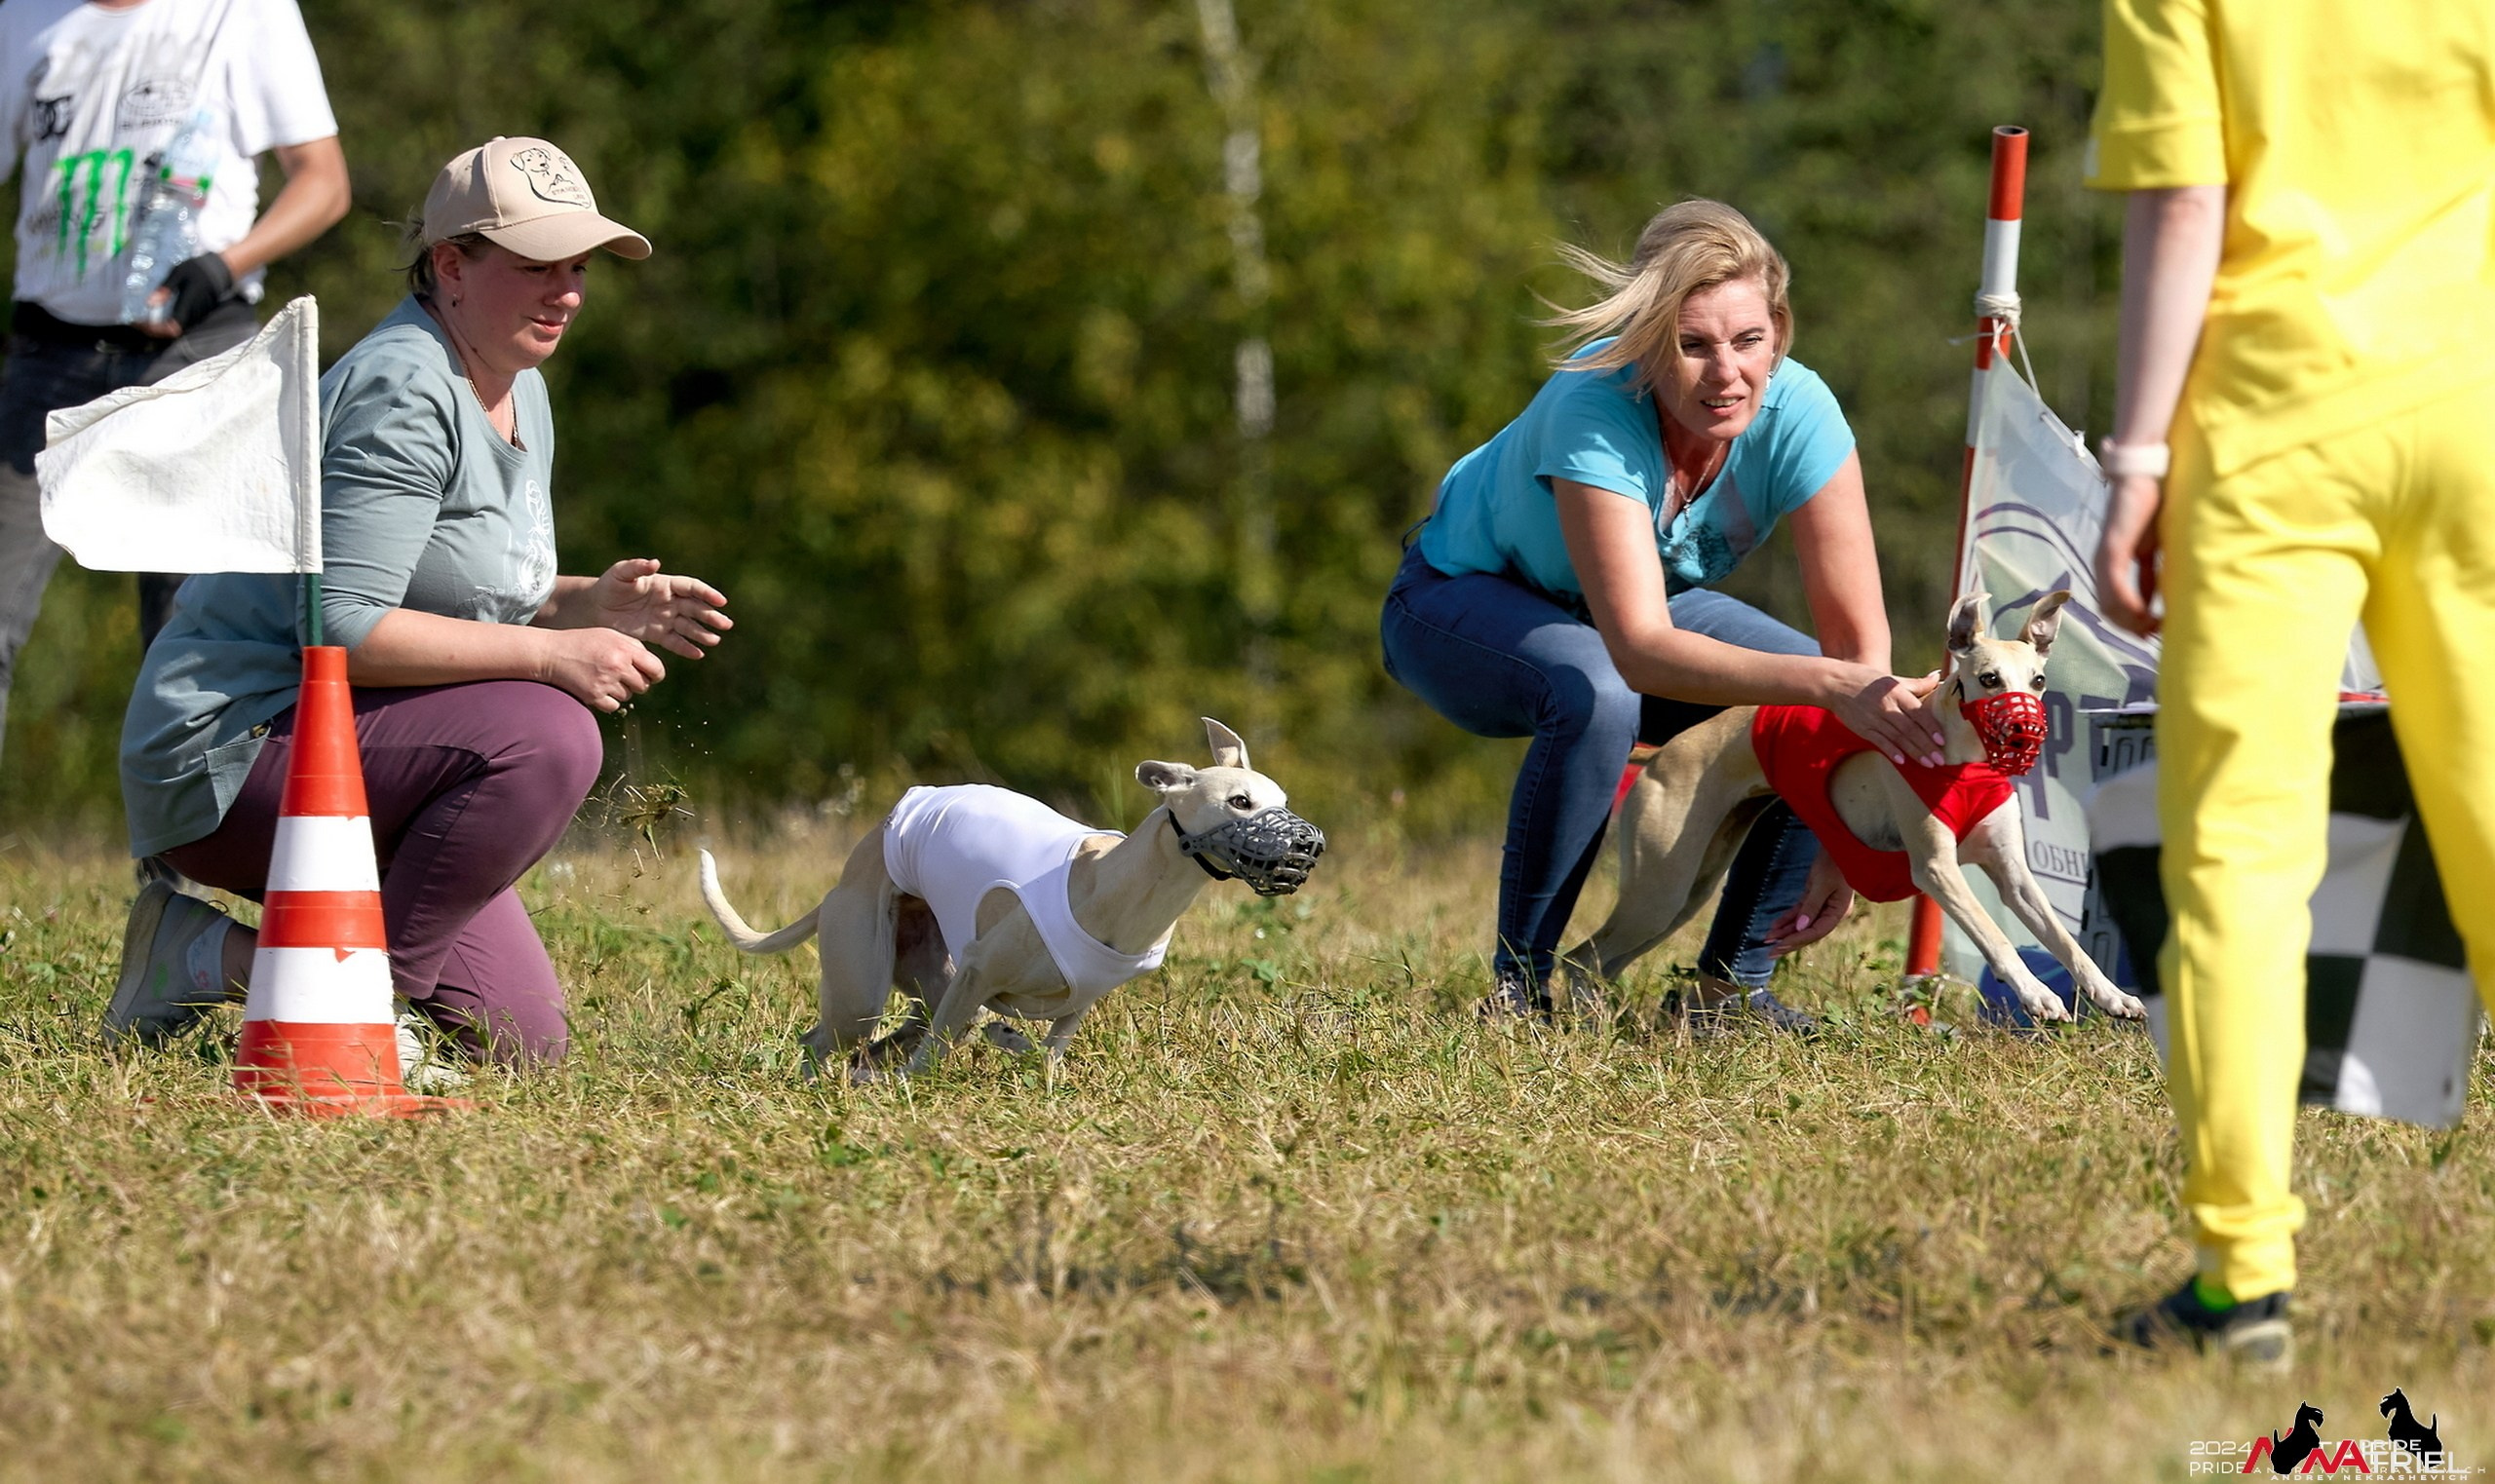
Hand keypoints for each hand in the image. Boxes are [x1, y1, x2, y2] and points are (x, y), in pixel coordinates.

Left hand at [138, 253, 235, 337]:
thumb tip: (149, 303)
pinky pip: (180, 323)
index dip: (156, 330)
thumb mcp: (177, 274)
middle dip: (153, 330)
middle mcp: (194, 314)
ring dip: (159, 327)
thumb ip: (165, 290)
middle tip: (137, 323)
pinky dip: (166, 323)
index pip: (172, 328)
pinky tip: (156, 318)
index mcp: (188, 304)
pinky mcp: (197, 314)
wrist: (219, 270)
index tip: (141, 324)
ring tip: (143, 321)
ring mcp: (197, 315)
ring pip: (176, 328)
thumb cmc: (197, 269)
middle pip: (172, 331)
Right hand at [543, 628, 664, 712]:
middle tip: (620, 675)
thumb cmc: (582, 643)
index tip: (651, 676)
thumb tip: (652, 666)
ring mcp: (606, 682)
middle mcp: (618, 666)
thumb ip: (633, 647)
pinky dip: (608, 701)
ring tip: (603, 678)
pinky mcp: (594, 696)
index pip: (656, 668)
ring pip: (628, 696)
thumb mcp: (610, 635)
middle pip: (643, 686)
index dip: (656, 674)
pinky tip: (597, 688)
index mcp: (624, 649)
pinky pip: (614, 706)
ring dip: (619, 691)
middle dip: (636, 683)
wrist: (551, 653)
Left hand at [586, 558, 731, 658]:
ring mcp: (665, 619)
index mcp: (666, 584)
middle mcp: (671, 602)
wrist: (597, 607)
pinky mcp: (657, 634)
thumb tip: (655, 563)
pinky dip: (686, 648)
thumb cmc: (611, 585)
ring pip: (689, 627)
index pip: (692, 588)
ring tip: (715, 640)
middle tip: (726, 624)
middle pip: (696, 609)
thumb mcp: (621, 573)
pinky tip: (698, 654)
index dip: (707, 593)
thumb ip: (637, 567)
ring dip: (703, 633)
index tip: (721, 601)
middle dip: (711, 616)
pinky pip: (675, 642)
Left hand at [1763, 849, 1854, 956]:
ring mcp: (1822, 906)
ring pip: (1802, 923)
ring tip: (1767, 940)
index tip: (1781, 945)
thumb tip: (1800, 927)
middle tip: (1770, 953)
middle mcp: (1831, 912)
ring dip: (1785, 932)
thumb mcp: (1822, 884)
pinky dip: (1786, 919)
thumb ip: (1811, 906)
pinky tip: (1774, 927)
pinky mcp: (1814, 897)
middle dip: (1789, 942)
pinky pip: (1799, 912)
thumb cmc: (1834, 863)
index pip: (1817, 931)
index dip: (1799, 939)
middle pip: (1808, 932)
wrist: (1838, 846)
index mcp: (1839, 912)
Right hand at [1831, 666, 1946, 767]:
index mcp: (1896, 693)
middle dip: (1926, 745)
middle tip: (1940, 759)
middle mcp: (1886, 706)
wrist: (1834, 684)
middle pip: (1910, 729)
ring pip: (1897, 738)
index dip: (1931, 727)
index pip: (1918, 712)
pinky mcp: (1862, 728)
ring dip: (1914, 752)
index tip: (1942, 740)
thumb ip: (1916, 683)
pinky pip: (1879, 742)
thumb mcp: (1892, 679)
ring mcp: (1873, 719)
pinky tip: (1902, 761)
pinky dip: (1890, 751)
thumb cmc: (1866, 680)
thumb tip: (1938, 677)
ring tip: (1928, 763)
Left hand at [2096, 472, 2163, 636]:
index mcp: (2113, 565)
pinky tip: (2146, 614)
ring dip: (2131, 621)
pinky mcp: (2112, 550)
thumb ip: (2152, 574)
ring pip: (2110, 603)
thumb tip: (2162, 601)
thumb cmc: (2154, 509)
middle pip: (2109, 610)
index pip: (2115, 604)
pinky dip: (2130, 604)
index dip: (2132, 622)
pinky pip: (2116, 585)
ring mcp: (2105, 558)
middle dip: (2131, 627)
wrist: (2145, 477)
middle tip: (2154, 635)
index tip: (2152, 633)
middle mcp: (2103, 564)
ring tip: (2153, 628)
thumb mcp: (2156, 550)